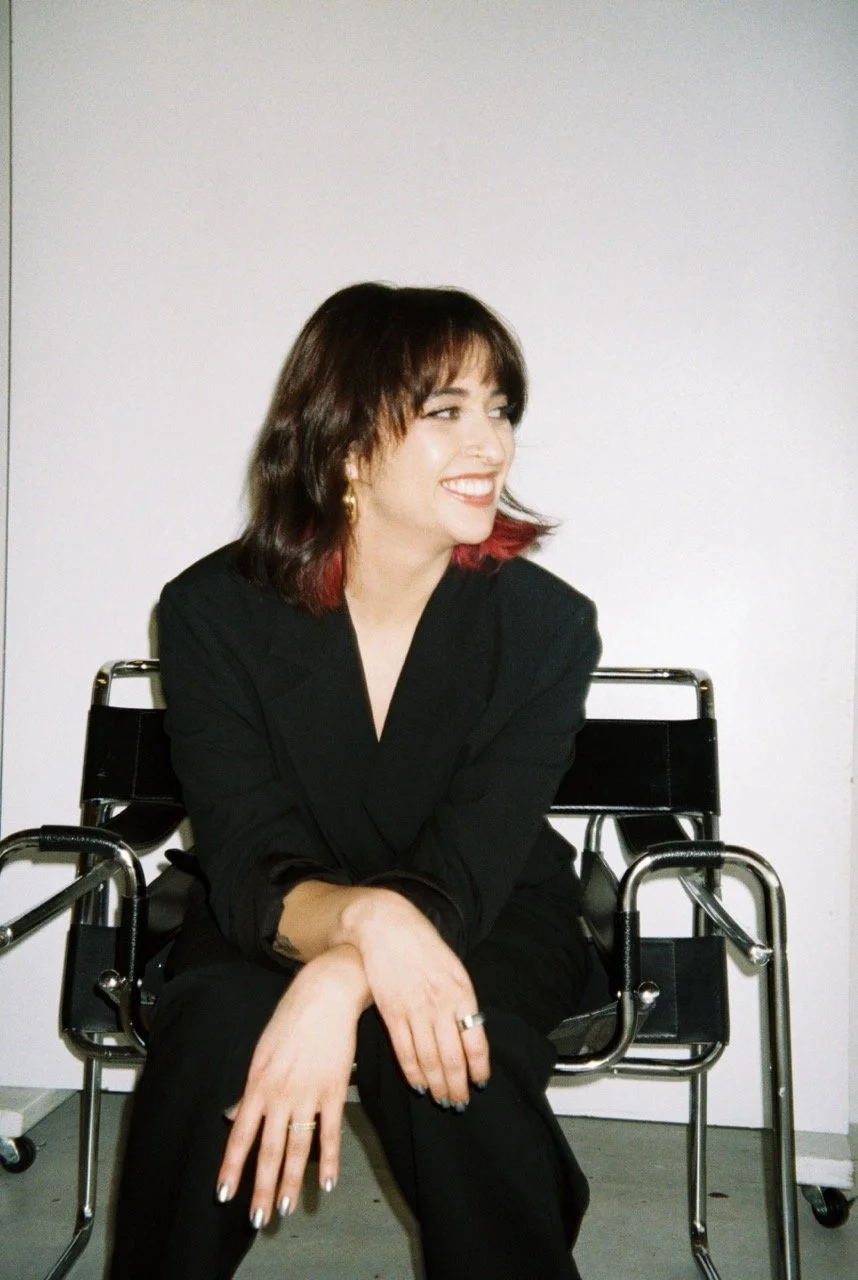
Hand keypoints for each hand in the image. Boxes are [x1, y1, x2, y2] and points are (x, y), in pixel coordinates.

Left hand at [216, 944, 368, 1228]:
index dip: (232, 1166)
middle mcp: (281, 1094)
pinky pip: (330, 1133)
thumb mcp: (261, 1051)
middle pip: (269, 1150)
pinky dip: (329, 1160)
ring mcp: (308, 1094)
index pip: (240, 1134)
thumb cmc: (291, 1018)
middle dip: (262, 1187)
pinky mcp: (334, 1090)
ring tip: (286, 1207)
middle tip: (258, 1218)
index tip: (224, 1194)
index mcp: (258, 1083)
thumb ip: (248, 1088)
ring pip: (297, 1148)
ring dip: (292, 1181)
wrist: (325, 994)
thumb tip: (233, 1115)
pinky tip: (327, 1182)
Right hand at [349, 890, 489, 1107]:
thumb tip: (470, 1030)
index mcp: (461, 993)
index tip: (481, 1083)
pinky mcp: (391, 1012)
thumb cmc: (423, 945)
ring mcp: (414, 1010)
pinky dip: (412, 1072)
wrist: (387, 926)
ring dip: (437, 1084)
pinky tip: (419, 1085)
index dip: (478, 1068)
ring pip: (428, 1059)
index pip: (475, 1041)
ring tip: (443, 1100)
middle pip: (452, 1057)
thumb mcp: (454, 967)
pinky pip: (404, 1050)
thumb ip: (462, 999)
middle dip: (457, 1085)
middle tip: (460, 1103)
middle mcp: (440, 1004)